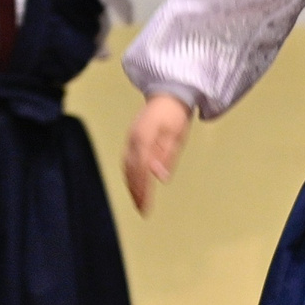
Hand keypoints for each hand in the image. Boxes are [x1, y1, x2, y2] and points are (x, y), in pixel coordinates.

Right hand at [124, 93, 193, 213]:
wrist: (168, 95)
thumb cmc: (175, 115)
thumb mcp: (176, 136)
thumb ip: (166, 156)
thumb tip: (159, 177)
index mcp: (143, 140)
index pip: (141, 170)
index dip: (143, 189)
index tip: (146, 205)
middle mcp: (133, 140)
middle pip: (131, 170)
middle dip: (136, 191)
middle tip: (142, 209)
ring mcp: (130, 139)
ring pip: (127, 166)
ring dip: (131, 184)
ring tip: (138, 201)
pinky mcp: (132, 139)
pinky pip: (128, 160)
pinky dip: (130, 174)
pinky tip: (134, 184)